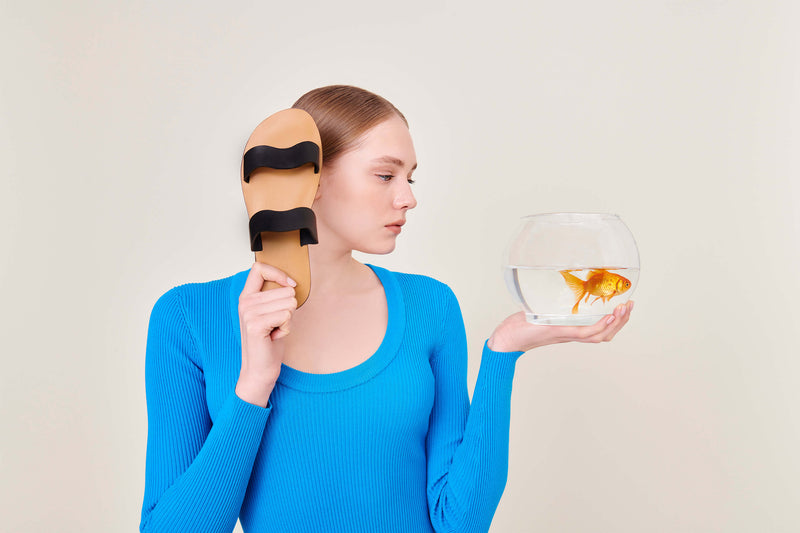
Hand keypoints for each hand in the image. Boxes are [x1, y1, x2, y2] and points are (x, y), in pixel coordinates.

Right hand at [235, 262, 297, 406]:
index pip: (259, 268)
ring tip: (274, 331)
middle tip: (276, 325)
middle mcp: (245, 302)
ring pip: (289, 303)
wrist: (260, 370)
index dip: (279, 273)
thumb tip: (292, 284)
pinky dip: (287, 328)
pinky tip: (275, 336)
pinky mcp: (256, 324)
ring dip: (288, 320)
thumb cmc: (269, 342)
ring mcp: (248, 313)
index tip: (290, 285)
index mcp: (246, 297)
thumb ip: (275, 297)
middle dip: (288, 309)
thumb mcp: (271, 314)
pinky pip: (286, 315)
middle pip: (285, 290)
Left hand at [487, 301, 633, 352]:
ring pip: (600, 334)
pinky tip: (610, 316)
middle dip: (621, 322)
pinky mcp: (561, 332)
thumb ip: (547, 301)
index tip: (623, 307)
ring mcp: (567, 334)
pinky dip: (600, 326)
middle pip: (605, 334)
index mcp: (569, 329)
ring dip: (616, 323)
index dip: (613, 321)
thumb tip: (547, 282)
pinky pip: (586, 333)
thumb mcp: (538, 309)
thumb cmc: (519, 325)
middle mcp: (571, 334)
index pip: (597, 329)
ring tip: (625, 309)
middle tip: (630, 305)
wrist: (507, 338)